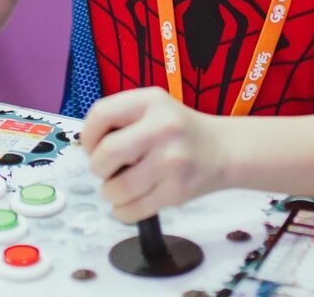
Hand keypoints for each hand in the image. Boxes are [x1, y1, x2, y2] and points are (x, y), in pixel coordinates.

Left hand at [81, 87, 226, 222]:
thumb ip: (122, 120)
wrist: (225, 150)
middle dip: (98, 168)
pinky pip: (134, 209)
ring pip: (118, 188)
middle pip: (106, 155)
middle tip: (106, 170)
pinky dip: (123, 211)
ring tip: (119, 187)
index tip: (92, 147)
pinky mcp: (178, 191)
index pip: (100, 114)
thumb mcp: (153, 108)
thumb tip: (88, 150)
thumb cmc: (179, 129)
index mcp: (151, 101)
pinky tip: (127, 204)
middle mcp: (162, 127)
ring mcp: (172, 161)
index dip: (88, 136)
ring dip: (110, 193)